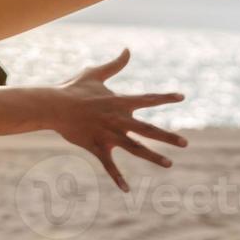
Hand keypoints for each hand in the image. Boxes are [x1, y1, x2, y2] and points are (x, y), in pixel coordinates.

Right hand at [49, 49, 185, 191]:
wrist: (53, 106)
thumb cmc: (73, 88)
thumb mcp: (95, 73)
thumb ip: (114, 65)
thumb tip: (128, 50)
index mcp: (119, 101)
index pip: (148, 99)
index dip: (165, 97)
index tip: (182, 97)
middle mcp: (118, 119)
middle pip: (148, 129)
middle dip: (168, 137)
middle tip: (185, 143)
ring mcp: (108, 135)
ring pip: (135, 148)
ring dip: (153, 157)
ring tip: (169, 164)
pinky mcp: (97, 147)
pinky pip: (109, 165)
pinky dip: (118, 177)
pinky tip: (127, 189)